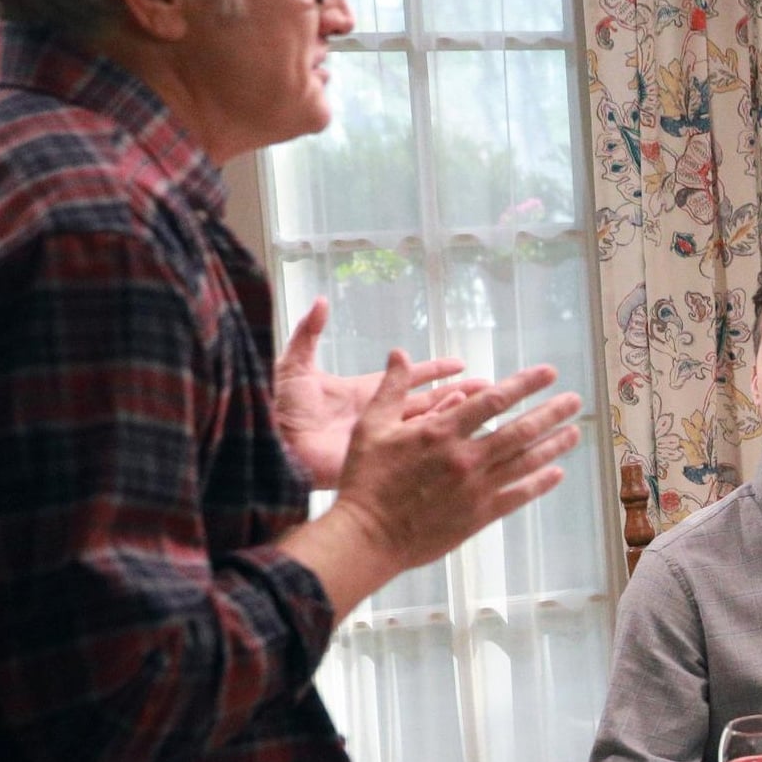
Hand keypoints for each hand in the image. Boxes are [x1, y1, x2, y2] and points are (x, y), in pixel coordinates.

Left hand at [273, 298, 468, 487]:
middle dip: (458, 393)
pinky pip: (416, 446)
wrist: (272, 443)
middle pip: (427, 401)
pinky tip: (459, 422)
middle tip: (488, 387)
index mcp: (363, 392)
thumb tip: (323, 301)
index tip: (460, 363)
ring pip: (427, 424)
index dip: (434, 370)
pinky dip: (439, 433)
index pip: (407, 379)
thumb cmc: (279, 407)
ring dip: (454, 411)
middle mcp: (378, 415)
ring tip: (482, 402)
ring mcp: (381, 439)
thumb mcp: (295, 365)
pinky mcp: (379, 459)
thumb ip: (310, 333)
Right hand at [330, 350, 583, 571]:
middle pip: (520, 429)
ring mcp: (476, 487)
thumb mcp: (371, 427)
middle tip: (575, 400)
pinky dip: (540, 483)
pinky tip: (557, 473)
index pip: (493, 400)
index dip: (524, 383)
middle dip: (551, 412)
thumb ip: (391, 389)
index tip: (548, 373)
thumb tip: (398, 353)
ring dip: (554, 444)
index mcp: (441, 431)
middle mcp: (466, 457)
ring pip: (525, 461)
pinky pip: (518, 495)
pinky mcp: (479, 515)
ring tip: (575, 431)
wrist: (367, 535)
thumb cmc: (365, 480)